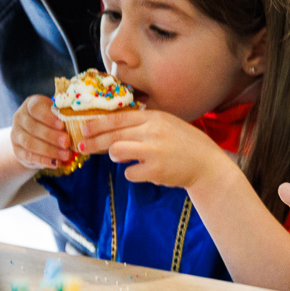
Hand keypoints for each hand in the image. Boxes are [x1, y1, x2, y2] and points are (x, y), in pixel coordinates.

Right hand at [11, 95, 77, 171]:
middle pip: (33, 127)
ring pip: (30, 143)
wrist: (35, 138)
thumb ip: (65, 118)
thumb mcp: (58, 116)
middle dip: (52, 136)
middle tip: (67, 142)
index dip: (49, 117)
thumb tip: (81, 125)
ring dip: (50, 150)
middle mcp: (20, 118)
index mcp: (31, 104)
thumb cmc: (52, 123)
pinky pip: (29, 156)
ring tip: (66, 155)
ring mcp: (16, 134)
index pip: (36, 108)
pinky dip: (44, 160)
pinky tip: (57, 163)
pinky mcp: (17, 151)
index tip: (62, 125)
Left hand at [78, 109, 231, 191]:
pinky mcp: (155, 170)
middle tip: (81, 147)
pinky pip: (130, 172)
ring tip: (122, 158)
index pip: (118, 117)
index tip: (84, 127)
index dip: (98, 123)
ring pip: (117, 151)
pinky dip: (133, 173)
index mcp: (154, 117)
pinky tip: (145, 171)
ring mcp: (153, 151)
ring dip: (114, 156)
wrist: (207, 165)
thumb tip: (113, 130)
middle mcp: (152, 131)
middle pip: (112, 135)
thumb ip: (144, 124)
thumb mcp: (167, 125)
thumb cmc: (185, 145)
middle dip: (93, 142)